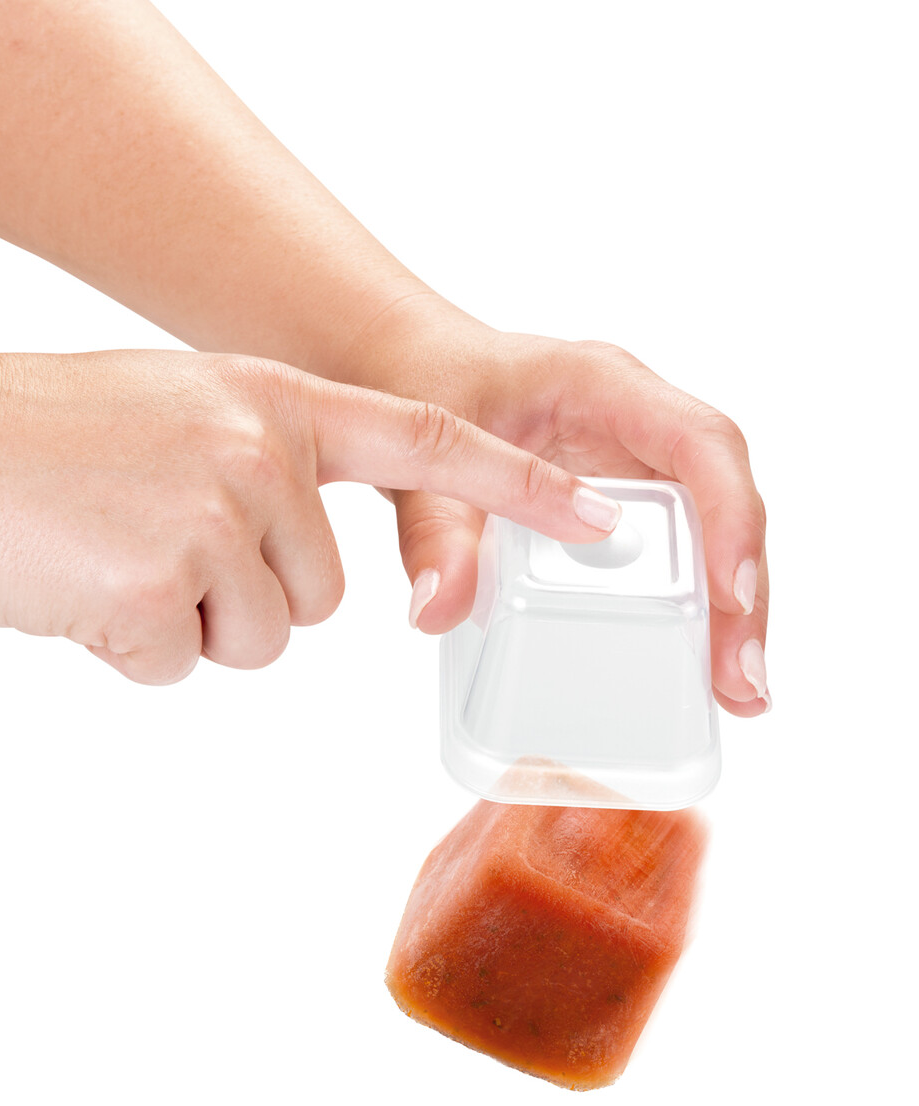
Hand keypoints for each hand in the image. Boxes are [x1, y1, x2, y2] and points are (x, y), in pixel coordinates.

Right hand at [0, 350, 623, 683]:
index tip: (605, 520)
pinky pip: (184, 666)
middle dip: (244, 598)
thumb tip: (302, 550)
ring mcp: (214, 513)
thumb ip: (255, 462)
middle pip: (322, 594)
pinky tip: (75, 591)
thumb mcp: (167, 411)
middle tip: (146, 547)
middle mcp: (257, 449)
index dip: (520, 488)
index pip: (427, 442)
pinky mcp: (162, 585)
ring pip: (262, 639)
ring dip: (188, 625)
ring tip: (105, 561)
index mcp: (269, 400)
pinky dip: (131, 650)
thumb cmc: (30, 435)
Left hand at [336, 300, 769, 715]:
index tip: (732, 595)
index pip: (700, 441)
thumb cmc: (423, 380)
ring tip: (735, 696)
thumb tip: (440, 608)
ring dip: (724, 616)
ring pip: (705, 537)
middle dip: (740, 594)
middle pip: (720, 504)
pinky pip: (667, 557)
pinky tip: (694, 672)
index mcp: (602, 386)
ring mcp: (629, 469)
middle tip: (740, 681)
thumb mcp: (421, 450)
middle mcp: (634, 425)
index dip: (729, 516)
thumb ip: (432, 526)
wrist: (406, 368)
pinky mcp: (613, 509)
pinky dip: (684, 614)